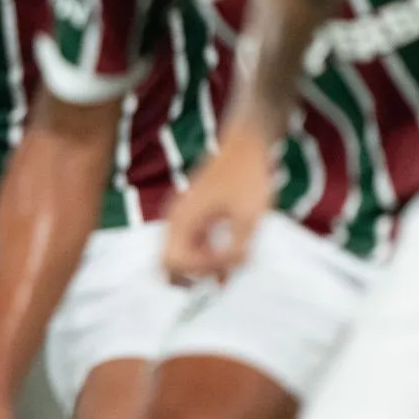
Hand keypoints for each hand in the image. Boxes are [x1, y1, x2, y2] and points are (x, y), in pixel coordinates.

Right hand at [162, 123, 274, 284]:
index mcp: (181, 220)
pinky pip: (190, 244)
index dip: (201, 270)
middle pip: (169, 263)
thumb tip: (229, 274)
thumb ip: (238, 250)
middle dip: (196, 274)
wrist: (247, 144)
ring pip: (180, 255)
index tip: (229, 261)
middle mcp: (175, 220)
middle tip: (224, 275)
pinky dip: (206, 256)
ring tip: (231, 270)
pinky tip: (229, 260)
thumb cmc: (247, 177)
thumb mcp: (249, 218)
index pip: (173, 262)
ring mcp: (182, 217)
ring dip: (202, 266)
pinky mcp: (193, 214)